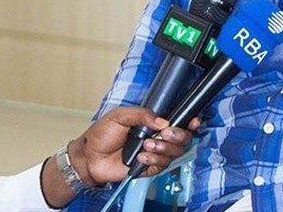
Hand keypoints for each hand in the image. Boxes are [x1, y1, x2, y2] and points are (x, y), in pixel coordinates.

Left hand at [70, 107, 200, 185]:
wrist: (89, 157)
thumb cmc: (102, 134)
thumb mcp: (120, 116)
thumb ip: (142, 114)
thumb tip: (164, 121)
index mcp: (153, 123)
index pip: (178, 121)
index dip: (189, 122)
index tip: (193, 121)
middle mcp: (158, 137)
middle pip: (183, 138)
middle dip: (178, 135)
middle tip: (164, 133)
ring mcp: (154, 152)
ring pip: (175, 152)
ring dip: (163, 148)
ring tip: (147, 145)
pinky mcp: (149, 167)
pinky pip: (162, 165)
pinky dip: (153, 160)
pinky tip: (141, 157)